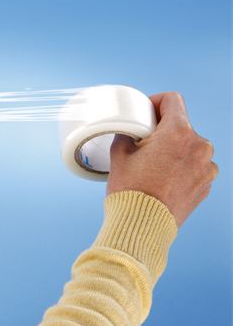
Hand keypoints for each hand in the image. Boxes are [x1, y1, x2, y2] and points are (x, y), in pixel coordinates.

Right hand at [107, 92, 217, 225]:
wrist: (142, 226)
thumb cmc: (130, 190)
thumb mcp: (119, 154)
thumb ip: (128, 133)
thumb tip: (131, 130)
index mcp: (178, 133)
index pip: (172, 100)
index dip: (155, 102)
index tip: (146, 113)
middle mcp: (199, 146)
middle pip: (180, 126)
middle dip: (162, 131)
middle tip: (142, 145)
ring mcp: (206, 167)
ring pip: (188, 147)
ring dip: (173, 150)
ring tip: (152, 167)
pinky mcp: (206, 185)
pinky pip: (194, 167)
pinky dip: (180, 168)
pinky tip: (162, 180)